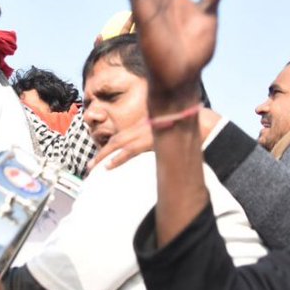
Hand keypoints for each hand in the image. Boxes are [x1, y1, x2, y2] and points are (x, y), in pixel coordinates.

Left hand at [90, 107, 223, 170]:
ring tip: (93, 168)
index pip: (121, 137)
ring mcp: (146, 133)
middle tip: (89, 166)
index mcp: (144, 125)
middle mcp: (142, 127)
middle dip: (101, 153)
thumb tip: (153, 147)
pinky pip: (131, 150)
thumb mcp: (167, 130)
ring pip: (119, 144)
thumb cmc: (185, 125)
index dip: (108, 148)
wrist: (199, 121)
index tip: (98, 159)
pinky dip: (118, 158)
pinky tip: (109, 166)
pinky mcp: (151, 140)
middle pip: (116, 140)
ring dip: (104, 156)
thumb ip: (157, 137)